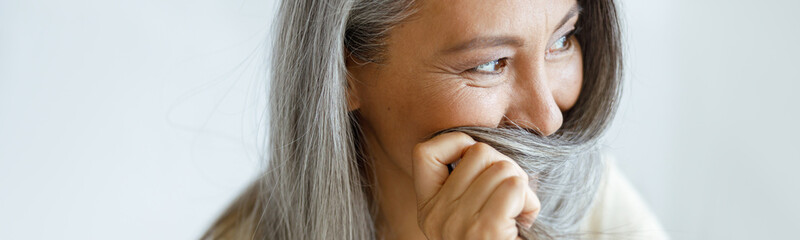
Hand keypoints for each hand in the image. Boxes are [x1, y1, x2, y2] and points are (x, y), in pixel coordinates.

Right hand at [412, 132, 540, 239]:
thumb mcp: (469, 215)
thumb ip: (470, 184)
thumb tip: (489, 147)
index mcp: (428, 209)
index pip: (425, 151)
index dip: (457, 143)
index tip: (478, 166)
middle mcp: (436, 215)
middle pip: (479, 152)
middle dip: (506, 169)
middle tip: (510, 202)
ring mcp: (458, 223)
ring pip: (503, 167)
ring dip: (523, 190)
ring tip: (517, 216)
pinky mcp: (484, 230)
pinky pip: (515, 186)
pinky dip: (529, 202)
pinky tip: (524, 221)